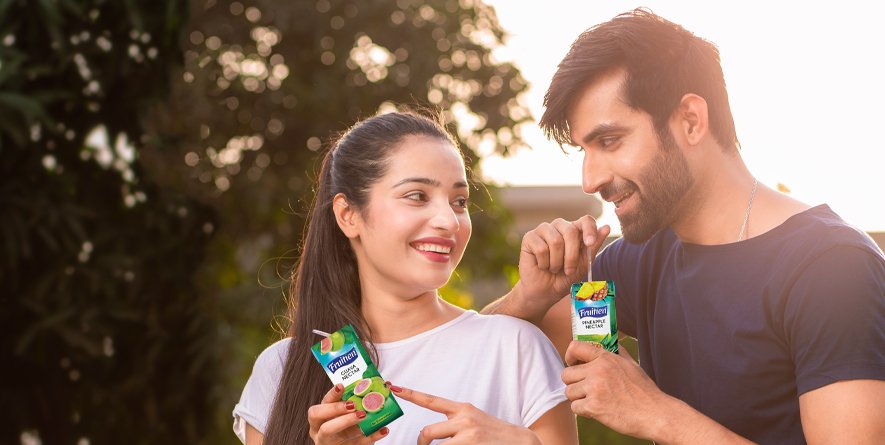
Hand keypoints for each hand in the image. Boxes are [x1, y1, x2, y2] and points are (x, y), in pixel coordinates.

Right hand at [307, 383, 390, 443]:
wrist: (345, 441)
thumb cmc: (342, 421)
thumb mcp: (339, 410)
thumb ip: (350, 398)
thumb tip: (380, 383)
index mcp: (318, 421)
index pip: (316, 411)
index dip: (329, 398)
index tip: (341, 386)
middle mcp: (323, 434)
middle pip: (326, 427)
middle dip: (339, 413)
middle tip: (353, 405)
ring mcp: (336, 444)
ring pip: (341, 436)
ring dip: (355, 425)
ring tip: (365, 415)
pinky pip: (361, 444)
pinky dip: (373, 436)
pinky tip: (383, 429)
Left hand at [389, 383, 540, 444]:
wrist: (522, 442)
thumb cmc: (495, 435)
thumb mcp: (475, 422)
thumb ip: (455, 423)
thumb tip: (430, 434)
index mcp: (462, 409)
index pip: (431, 400)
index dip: (410, 394)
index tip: (393, 387)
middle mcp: (463, 418)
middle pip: (427, 431)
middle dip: (422, 443)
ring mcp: (467, 433)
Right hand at [518, 216, 610, 311]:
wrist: (546, 291)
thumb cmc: (565, 277)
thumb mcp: (584, 263)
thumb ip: (593, 246)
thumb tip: (606, 227)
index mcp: (575, 230)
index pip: (586, 220)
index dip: (589, 230)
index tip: (589, 244)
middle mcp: (559, 226)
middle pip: (571, 231)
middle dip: (571, 256)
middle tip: (568, 270)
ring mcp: (544, 230)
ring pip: (555, 241)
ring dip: (557, 262)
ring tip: (554, 268)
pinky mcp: (529, 237)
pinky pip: (541, 248)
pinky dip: (544, 263)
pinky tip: (542, 265)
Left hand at [562, 341, 667, 439]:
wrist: (653, 413)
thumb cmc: (644, 390)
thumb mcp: (632, 364)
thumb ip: (618, 353)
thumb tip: (612, 344)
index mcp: (606, 358)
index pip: (575, 347)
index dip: (569, 356)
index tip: (572, 364)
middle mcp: (597, 371)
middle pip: (566, 374)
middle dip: (573, 382)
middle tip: (583, 388)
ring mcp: (594, 389)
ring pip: (569, 392)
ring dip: (578, 398)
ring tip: (592, 400)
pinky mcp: (593, 407)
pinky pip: (575, 408)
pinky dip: (583, 411)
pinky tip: (595, 410)